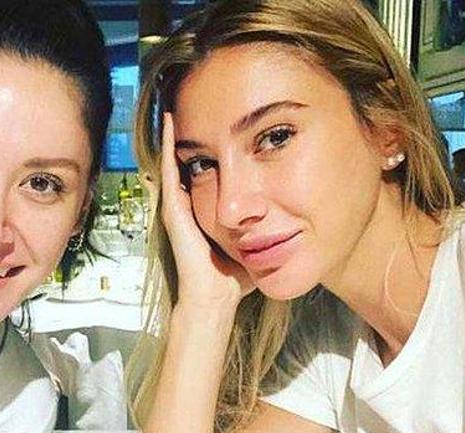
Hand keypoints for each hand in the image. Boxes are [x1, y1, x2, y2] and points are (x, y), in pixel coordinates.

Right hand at [158, 113, 253, 306]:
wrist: (216, 298)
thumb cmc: (236, 276)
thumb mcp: (257, 240)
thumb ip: (269, 226)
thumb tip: (298, 215)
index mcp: (205, 210)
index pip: (207, 170)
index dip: (212, 147)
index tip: (221, 122)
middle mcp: (188, 204)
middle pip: (188, 161)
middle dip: (192, 133)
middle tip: (192, 101)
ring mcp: (177, 206)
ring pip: (174, 160)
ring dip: (174, 133)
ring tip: (176, 103)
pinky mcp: (173, 210)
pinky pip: (169, 170)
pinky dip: (167, 145)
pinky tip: (168, 122)